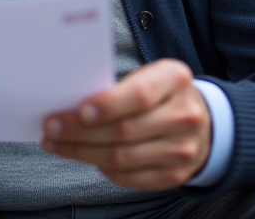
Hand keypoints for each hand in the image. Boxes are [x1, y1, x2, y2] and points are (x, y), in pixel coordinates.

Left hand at [41, 59, 210, 189]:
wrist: (202, 122)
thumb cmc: (162, 95)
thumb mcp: (150, 77)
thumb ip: (120, 89)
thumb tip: (71, 107)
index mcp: (176, 80)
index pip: (140, 95)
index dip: (108, 105)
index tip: (78, 111)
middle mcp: (184, 115)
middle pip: (125, 130)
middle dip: (81, 132)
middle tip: (51, 129)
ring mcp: (182, 149)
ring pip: (122, 158)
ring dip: (83, 153)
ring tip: (57, 145)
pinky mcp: (174, 175)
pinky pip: (129, 177)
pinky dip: (102, 169)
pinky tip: (85, 157)